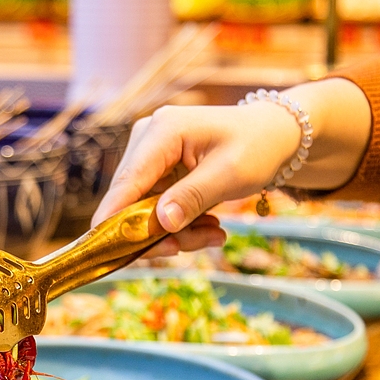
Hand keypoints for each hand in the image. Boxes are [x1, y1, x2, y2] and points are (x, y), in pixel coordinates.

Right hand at [93, 102, 303, 235]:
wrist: (275, 135)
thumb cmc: (258, 146)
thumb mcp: (230, 174)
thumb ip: (192, 198)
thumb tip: (160, 222)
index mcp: (163, 131)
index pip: (127, 182)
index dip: (114, 217)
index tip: (104, 248)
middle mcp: (147, 139)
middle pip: (131, 201)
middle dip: (159, 231)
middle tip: (194, 246)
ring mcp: (150, 156)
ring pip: (144, 210)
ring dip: (177, 231)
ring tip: (215, 235)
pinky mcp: (157, 171)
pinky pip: (157, 208)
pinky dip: (181, 223)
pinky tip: (210, 227)